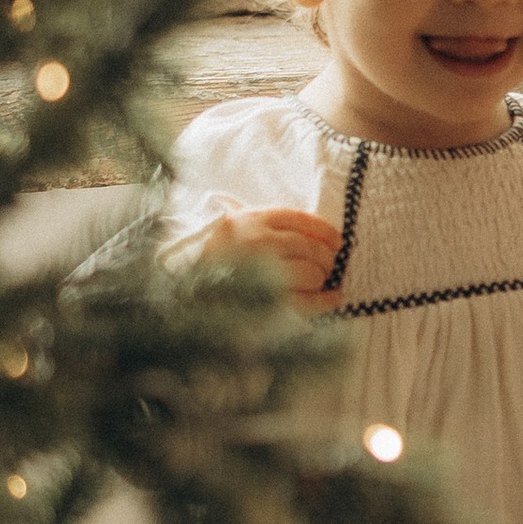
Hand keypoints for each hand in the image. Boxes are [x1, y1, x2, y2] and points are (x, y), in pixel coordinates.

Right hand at [203, 207, 345, 309]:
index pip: (301, 220)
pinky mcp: (264, 303)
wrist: (186, 290)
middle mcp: (257, 242)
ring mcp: (260, 273)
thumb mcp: (239, 229)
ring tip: (321, 281)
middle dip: (326, 259)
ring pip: (310, 272)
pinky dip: (325, 300)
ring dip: (322, 278)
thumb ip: (270, 227)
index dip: (325, 231)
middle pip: (310, 248)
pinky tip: (332, 298)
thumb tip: (321, 241)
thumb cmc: (220, 259)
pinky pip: (306, 301)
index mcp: (252, 220)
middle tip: (328, 266)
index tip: (336, 241)